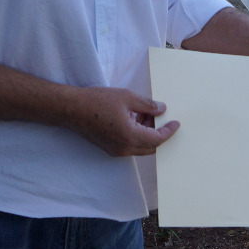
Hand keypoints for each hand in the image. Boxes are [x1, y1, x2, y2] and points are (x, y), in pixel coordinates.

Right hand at [64, 87, 178, 156]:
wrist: (72, 109)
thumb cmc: (97, 101)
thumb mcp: (127, 97)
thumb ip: (147, 105)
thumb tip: (162, 109)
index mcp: (130, 136)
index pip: (157, 140)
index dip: (169, 131)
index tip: (176, 123)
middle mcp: (124, 148)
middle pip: (151, 147)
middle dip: (159, 133)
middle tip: (162, 116)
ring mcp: (116, 150)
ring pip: (141, 147)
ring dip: (148, 133)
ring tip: (146, 113)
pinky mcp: (110, 147)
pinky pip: (130, 145)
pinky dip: (138, 135)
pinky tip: (134, 118)